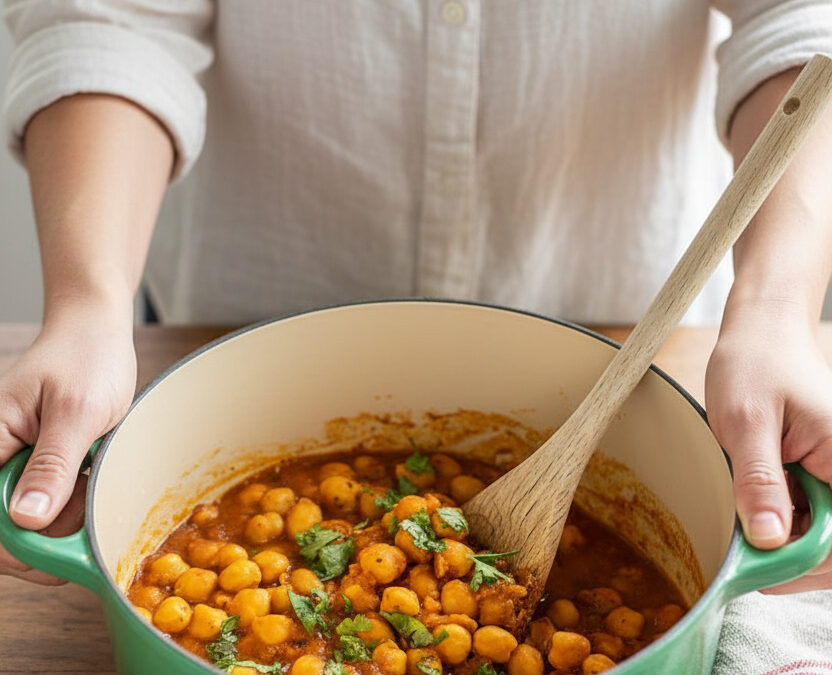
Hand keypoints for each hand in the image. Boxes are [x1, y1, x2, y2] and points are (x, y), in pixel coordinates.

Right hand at [0, 300, 135, 582]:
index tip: (57, 560)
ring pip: (35, 516)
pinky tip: (95, 470)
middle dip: (52, 528)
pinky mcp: (42, 462)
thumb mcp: (77, 411)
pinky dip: (79, 496)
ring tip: (95, 472)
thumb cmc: (87, 357)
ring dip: (71, 511)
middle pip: (10, 524)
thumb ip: (51, 465)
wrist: (97, 330)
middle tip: (90, 504)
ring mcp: (19, 460)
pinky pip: (53, 498)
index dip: (16, 546)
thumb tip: (25, 520)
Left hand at [706, 298, 831, 592]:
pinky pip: (807, 512)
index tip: (757, 570)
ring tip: (739, 524)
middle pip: (830, 544)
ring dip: (779, 538)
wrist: (761, 331)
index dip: (802, 564)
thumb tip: (769, 540)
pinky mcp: (820, 472)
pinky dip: (777, 518)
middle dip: (788, 557)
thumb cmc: (756, 363)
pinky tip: (748, 508)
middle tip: (740, 555)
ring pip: (817, 532)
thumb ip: (759, 481)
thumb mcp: (746, 422)